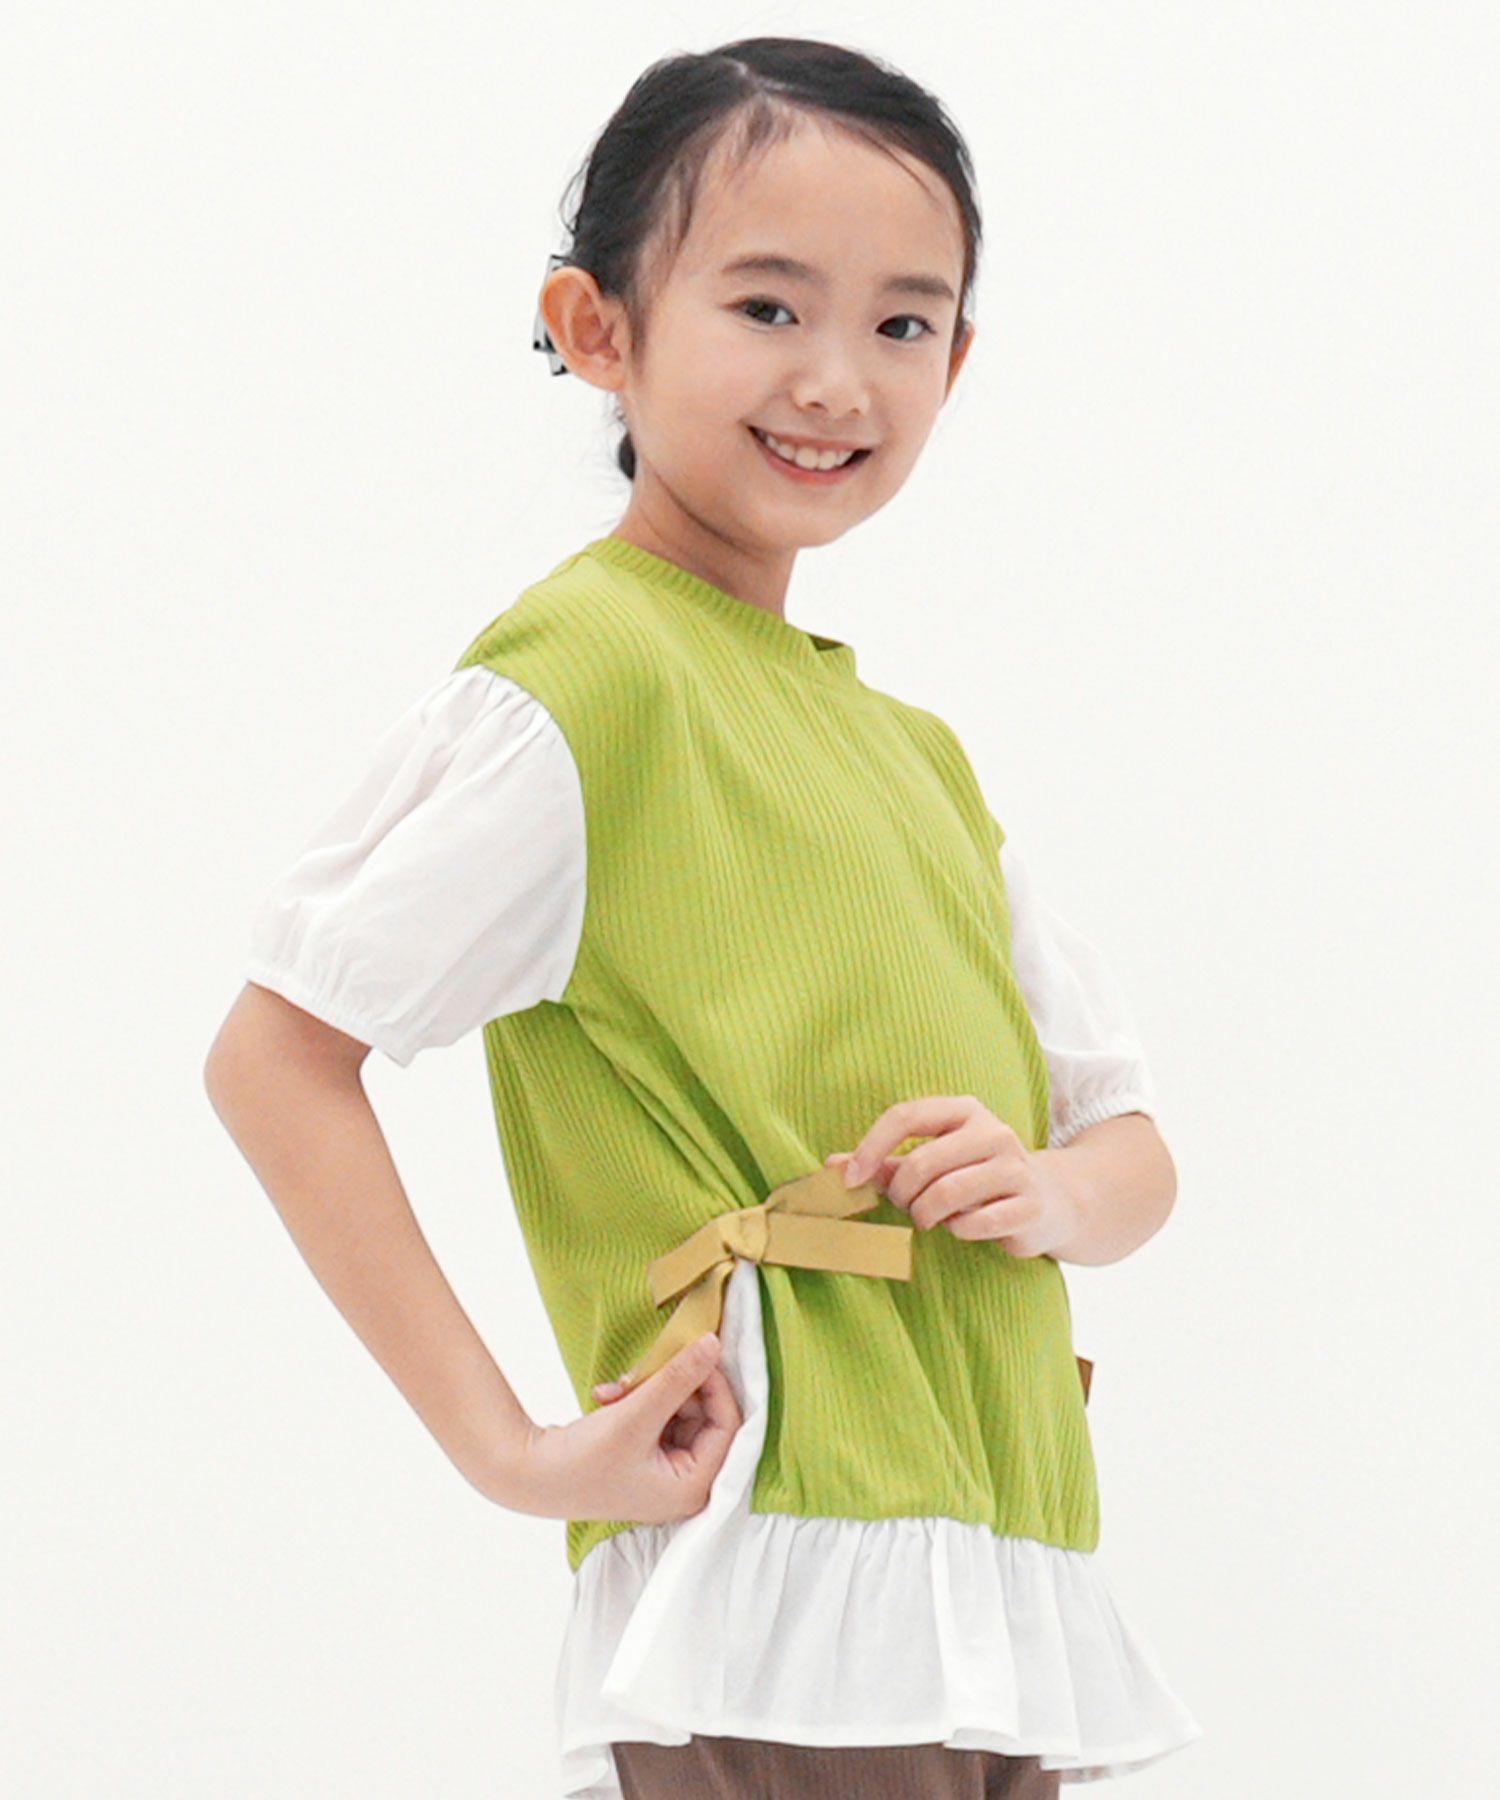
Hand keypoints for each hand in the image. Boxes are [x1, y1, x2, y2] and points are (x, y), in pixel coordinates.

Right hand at [510, 1333, 742, 1524]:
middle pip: (704, 1417)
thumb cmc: (582, 1460)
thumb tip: (714, 1344)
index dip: (716, 1386)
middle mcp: (686, 1486)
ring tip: (618, 1387)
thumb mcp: (636, 1414)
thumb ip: (678, 1378)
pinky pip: (659, 1418)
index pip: (729, 1428)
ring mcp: (665, 1473)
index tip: (698, 1353)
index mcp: (694, 1489)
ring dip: (651, 1391)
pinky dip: (639, 1401)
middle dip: (673, 1388)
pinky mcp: (647, 1460)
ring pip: (679, 1413)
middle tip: (644, 1373)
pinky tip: (608, 1396)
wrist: (528, 1474)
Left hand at [826, 1095, 1076, 1260]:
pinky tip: (963, 1227)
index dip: (871, 1147)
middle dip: (902, 1194)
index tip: (850, 1179)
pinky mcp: (1029, 1203)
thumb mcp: (935, 1161)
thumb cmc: (978, 1178)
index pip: (906, 1115)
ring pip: (946, 1193)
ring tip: (932, 1219)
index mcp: (964, 1110)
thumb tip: (833, 1165)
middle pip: (922, 1162)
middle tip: (907, 1208)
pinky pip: (975, 1223)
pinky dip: (958, 1231)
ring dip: (927, 1215)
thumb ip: (886, 1163)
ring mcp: (1016, 1166)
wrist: (1050, 1200)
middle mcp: (993, 1131)